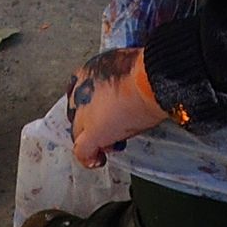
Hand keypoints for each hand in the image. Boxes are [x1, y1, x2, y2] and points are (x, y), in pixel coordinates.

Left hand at [65, 46, 167, 167]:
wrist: (149, 79)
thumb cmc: (147, 68)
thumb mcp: (128, 65)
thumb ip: (120, 75)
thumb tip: (131, 80)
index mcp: (88, 71)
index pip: (80, 91)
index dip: (92, 102)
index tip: (104, 106)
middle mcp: (81, 90)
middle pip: (78, 111)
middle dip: (91, 120)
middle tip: (109, 125)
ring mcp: (85, 112)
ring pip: (79, 131)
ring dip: (94, 137)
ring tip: (110, 141)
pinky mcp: (93, 132)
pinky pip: (83, 151)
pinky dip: (89, 158)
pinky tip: (98, 160)